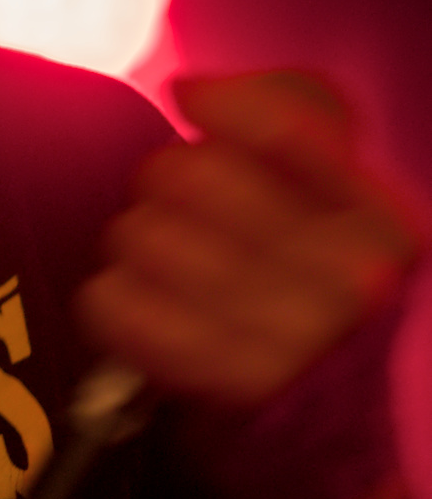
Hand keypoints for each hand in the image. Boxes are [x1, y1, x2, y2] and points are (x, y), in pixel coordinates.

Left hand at [76, 71, 422, 408]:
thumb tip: (188, 90)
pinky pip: (111, 302)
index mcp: (387, 224)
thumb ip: (281, 105)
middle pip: (191, 173)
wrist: (317, 409)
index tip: (191, 109)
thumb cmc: (311, 263)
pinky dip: (112, 295)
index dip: (222, 108)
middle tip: (179, 206)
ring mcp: (292, 343)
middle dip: (166, 178)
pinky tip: (143, 303)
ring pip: (141, 234)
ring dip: (137, 238)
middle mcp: (354, 284)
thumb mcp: (333, 179)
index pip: (286, 126)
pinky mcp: (214, 387)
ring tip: (165, 259)